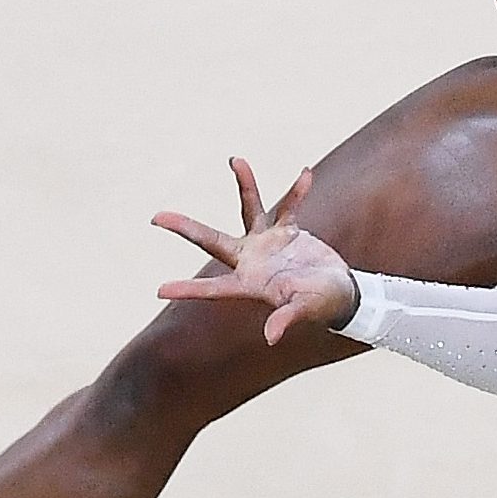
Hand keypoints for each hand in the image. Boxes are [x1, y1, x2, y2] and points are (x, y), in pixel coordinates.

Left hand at [152, 158, 358, 343]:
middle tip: (156, 217)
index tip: (160, 290)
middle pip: (212, 241)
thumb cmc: (321, 306)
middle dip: (186, 228)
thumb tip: (270, 337)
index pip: (213, 288)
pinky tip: (305, 174)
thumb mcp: (305, 309)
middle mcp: (251, 261)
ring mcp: (267, 243)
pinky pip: (288, 207)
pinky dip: (297, 193)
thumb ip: (286, 318)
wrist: (340, 293)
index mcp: (250, 284)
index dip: (189, 289)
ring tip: (236, 160)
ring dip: (245, 186)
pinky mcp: (286, 232)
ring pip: (249, 209)